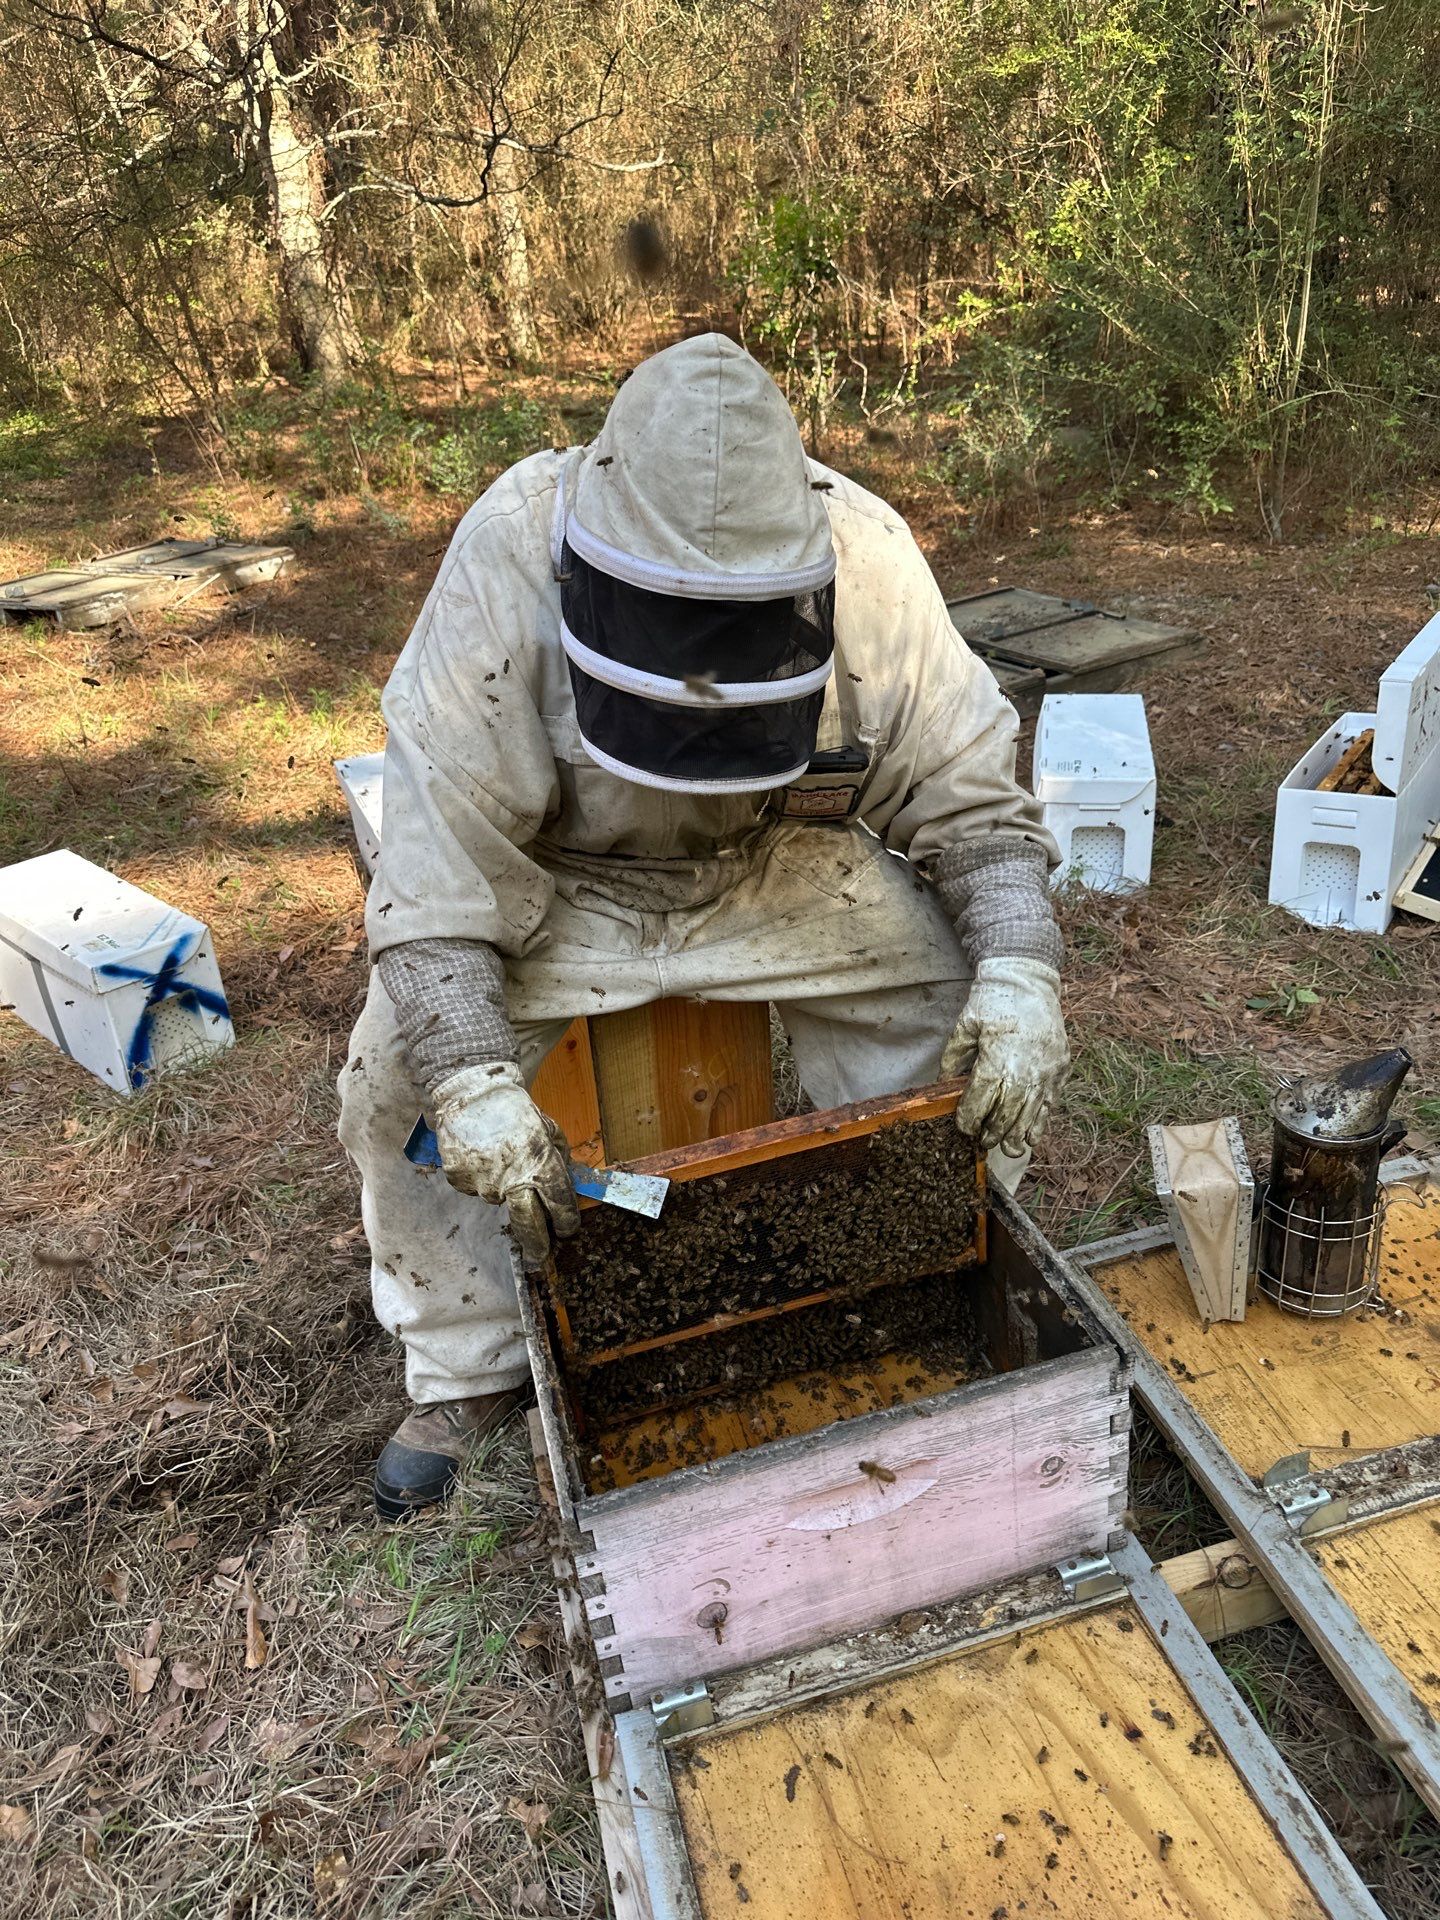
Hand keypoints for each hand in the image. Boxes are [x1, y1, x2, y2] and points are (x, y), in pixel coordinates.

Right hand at [431, 1062, 579, 1267]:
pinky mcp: (460, 1180)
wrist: (473, 1093)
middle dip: (537, 1244)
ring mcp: (483, 1183)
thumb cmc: (515, 1110)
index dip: (566, 1220)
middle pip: (528, 1224)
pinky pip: (475, 1188)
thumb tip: (568, 1183)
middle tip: (540, 1256)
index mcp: (539, 1163)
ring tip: (499, 1159)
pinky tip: (481, 1156)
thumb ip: (559, 1158)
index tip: (567, 1229)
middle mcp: (511, 1180)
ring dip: (503, 1189)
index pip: (559, 1203)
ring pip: (498, 1199)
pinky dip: (480, 1177)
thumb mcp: (548, 1129)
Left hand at [941, 957, 1069, 1154]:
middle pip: (1006, 1116)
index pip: (980, 1102)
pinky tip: (1031, 1136)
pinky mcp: (1060, 1069)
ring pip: (1030, 1116)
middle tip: (981, 1140)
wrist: (1029, 980)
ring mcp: (1045, 1072)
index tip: (964, 1127)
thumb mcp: (965, 1026)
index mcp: (996, 1059)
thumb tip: (943, 1086)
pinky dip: (1040, 1123)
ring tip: (1007, 1148)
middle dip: (992, 1133)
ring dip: (1016, 1136)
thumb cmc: (992, 1001)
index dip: (970, 1120)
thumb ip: (953, 1058)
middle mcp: (1023, 1070)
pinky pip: (1050, 1105)